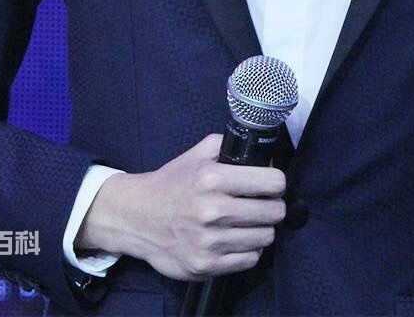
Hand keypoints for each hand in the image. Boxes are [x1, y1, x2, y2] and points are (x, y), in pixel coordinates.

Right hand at [75, 133, 286, 279]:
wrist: (137, 218)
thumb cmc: (171, 184)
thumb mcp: (196, 155)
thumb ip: (228, 146)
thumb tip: (262, 155)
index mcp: (212, 178)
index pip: (272, 183)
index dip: (276, 183)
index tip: (271, 185)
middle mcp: (212, 211)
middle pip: (274, 213)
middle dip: (273, 207)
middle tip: (263, 205)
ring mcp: (209, 242)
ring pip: (265, 238)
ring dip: (261, 230)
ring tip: (248, 222)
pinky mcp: (206, 266)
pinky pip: (250, 260)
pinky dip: (248, 250)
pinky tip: (237, 239)